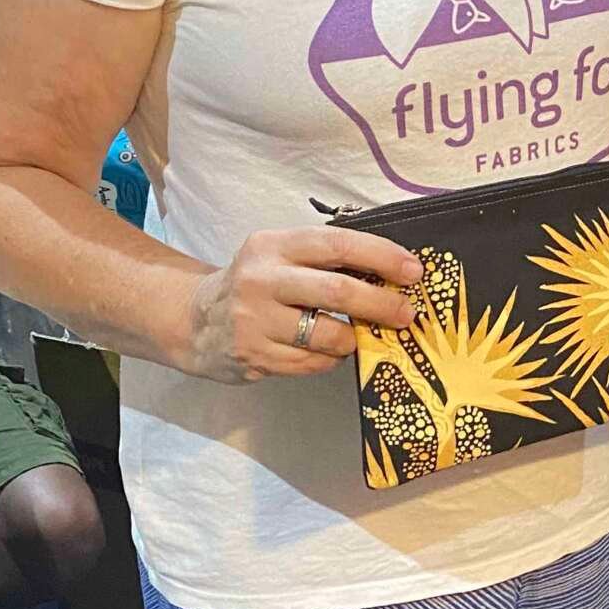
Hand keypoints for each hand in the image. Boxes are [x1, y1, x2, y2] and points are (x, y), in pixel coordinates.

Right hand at [185, 225, 422, 383]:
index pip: (339, 244)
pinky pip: (312, 363)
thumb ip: (325, 259)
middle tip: (407, 313)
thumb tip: (391, 271)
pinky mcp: (254, 357)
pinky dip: (330, 358)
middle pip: (338, 291)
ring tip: (358, 334)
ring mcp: (255, 322)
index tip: (413, 272)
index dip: (382, 257)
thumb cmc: (256, 282)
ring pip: (328, 335)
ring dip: (354, 338)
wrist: (196, 320)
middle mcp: (262, 280)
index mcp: (274, 246)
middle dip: (382, 304)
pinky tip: (326, 350)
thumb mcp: (281, 255)